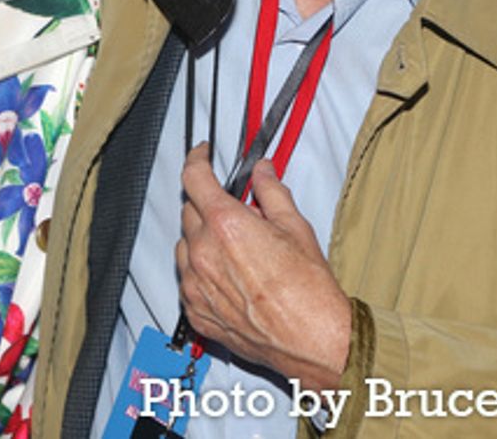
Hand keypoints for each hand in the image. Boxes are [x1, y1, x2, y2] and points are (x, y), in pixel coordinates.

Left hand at [176, 143, 351, 389]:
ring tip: (236, 252)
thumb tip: (263, 172)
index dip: (196, 159)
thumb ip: (271, 192)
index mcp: (226, 224)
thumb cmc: (308, 290)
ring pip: (185, 246)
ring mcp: (195, 284)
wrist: (311, 340)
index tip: (202, 155)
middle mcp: (203, 252)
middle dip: (208, 205)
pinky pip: (187, 280)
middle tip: (236, 214)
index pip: (194, 177)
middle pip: (190, 211)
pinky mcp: (195, 310)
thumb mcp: (295, 227)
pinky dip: (201, 273)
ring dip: (202, 240)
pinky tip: (229, 278)